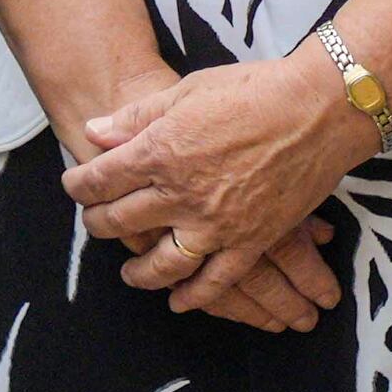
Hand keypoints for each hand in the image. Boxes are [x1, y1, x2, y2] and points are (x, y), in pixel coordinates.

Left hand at [61, 51, 369, 322]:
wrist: (317, 110)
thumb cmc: (253, 90)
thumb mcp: (187, 91)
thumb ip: (137, 117)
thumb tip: (95, 131)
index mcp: (159, 151)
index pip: (101, 178)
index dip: (79, 185)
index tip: (74, 187)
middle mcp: (180, 193)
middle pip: (121, 220)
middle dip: (99, 224)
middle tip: (93, 224)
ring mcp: (215, 223)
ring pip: (161, 262)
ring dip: (139, 272)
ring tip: (129, 274)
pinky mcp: (250, 242)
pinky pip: (215, 281)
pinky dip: (194, 296)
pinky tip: (179, 301)